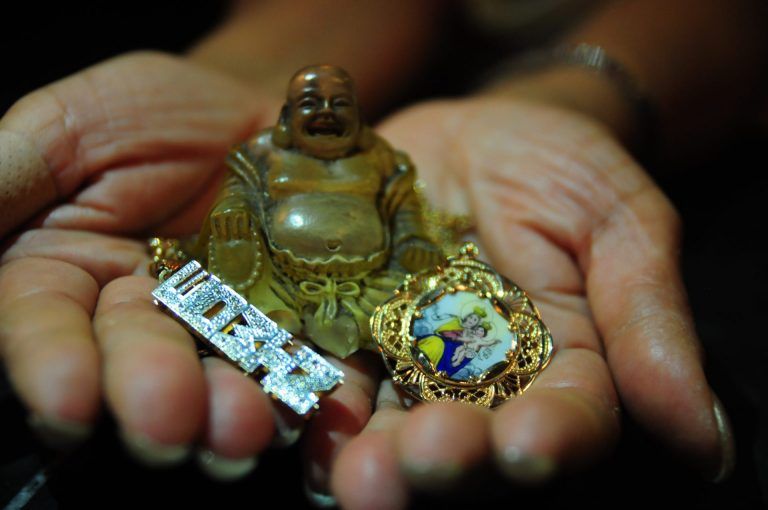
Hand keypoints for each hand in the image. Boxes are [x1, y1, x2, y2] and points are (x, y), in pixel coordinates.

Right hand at [0, 51, 337, 477]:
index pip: (47, 326)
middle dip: (149, 392)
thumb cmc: (157, 112)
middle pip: (136, 362)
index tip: (69, 400)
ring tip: (244, 427)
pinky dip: (299, 385)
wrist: (258, 112)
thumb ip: (11, 177)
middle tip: (168, 421)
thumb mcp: (70, 127)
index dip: (54, 364)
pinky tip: (304, 408)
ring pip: (216, 374)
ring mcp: (220, 324)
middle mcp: (140, 314)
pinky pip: (295, 360)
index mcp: (67, 271)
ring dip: (225, 408)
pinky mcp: (290, 324)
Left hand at [315, 97, 731, 507]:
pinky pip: (322, 374)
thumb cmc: (556, 169)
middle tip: (427, 460)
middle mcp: (476, 385)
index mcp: (556, 365)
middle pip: (465, 441)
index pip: (564, 416)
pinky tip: (293, 417)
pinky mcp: (339, 333)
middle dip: (447, 458)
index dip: (551, 436)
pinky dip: (308, 402)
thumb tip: (702, 437)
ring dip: (370, 456)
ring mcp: (401, 363)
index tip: (530, 445)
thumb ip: (646, 316)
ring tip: (358, 473)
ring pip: (386, 426)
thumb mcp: (615, 220)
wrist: (469, 134)